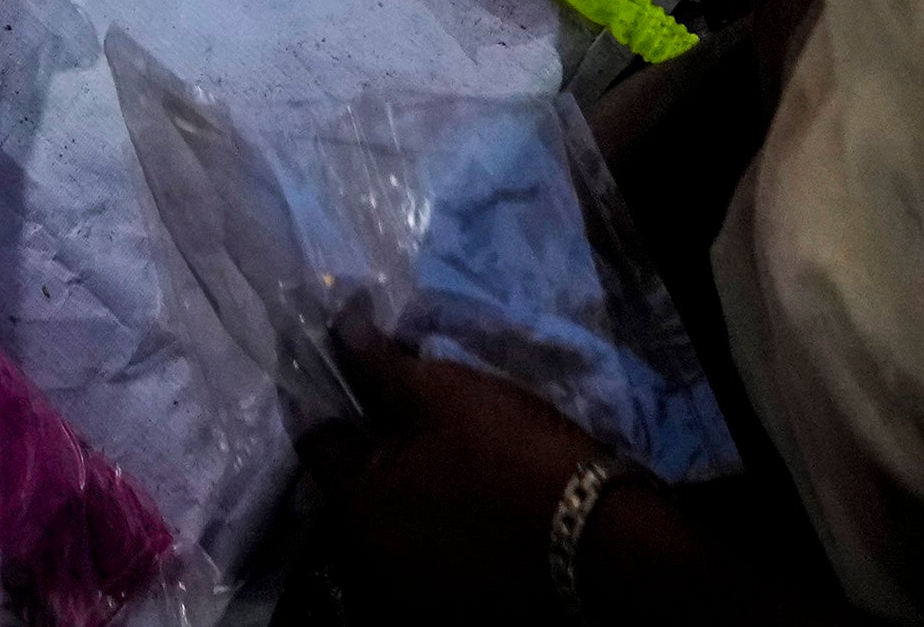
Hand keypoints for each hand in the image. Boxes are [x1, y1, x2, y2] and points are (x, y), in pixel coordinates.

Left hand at [307, 340, 634, 620]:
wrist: (609, 540)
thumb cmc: (512, 455)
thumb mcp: (440, 394)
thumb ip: (376, 364)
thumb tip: (336, 326)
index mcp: (359, 512)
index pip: (314, 437)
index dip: (323, 385)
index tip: (343, 353)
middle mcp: (378, 560)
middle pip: (356, 477)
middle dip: (370, 429)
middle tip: (398, 384)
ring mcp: (424, 587)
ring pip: (397, 509)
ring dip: (407, 468)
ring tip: (439, 426)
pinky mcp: (469, 598)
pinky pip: (437, 537)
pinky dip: (442, 504)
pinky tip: (470, 474)